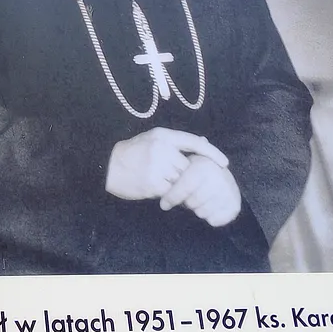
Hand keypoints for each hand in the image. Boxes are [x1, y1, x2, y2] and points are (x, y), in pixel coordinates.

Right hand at [105, 128, 221, 201]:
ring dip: (179, 187)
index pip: (194, 142)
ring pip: (181, 181)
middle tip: (184, 181)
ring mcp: (158, 167)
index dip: (212, 153)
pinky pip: (172, 193)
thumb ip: (177, 142)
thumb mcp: (153, 139)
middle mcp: (162, 149)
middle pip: (188, 167)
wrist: (107, 166)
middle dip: (188, 176)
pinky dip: (171, 195)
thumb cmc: (132, 153)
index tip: (225, 163)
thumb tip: (204, 141)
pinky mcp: (153, 184)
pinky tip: (161, 192)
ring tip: (167, 185)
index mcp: (163, 136)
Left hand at [161, 154, 241, 227]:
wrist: (222, 174)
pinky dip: (210, 219)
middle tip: (189, 197)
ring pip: (202, 213)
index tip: (164, 204)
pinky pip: (215, 220)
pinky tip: (210, 209)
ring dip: (198, 210)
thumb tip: (166, 187)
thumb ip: (174, 174)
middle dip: (187, 203)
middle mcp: (218, 177)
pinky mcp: (235, 204)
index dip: (172, 197)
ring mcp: (229, 191)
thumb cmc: (197, 171)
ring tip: (200, 201)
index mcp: (204, 165)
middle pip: (192, 203)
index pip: (185, 187)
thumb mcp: (186, 165)